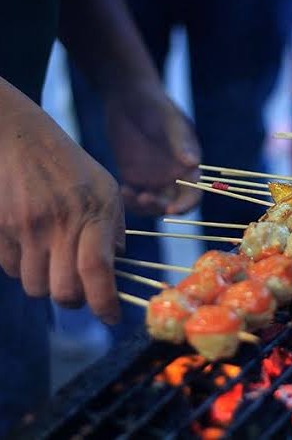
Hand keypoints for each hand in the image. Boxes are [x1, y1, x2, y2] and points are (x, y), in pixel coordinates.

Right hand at [0, 81, 124, 323]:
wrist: (17, 138)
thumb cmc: (69, 164)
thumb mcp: (106, 188)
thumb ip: (114, 227)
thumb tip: (116, 264)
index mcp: (93, 213)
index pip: (98, 271)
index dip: (105, 303)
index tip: (111, 317)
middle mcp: (59, 225)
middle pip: (64, 293)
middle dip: (75, 301)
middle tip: (80, 291)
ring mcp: (26, 228)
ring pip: (36, 288)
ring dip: (48, 284)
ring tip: (54, 261)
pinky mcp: (0, 230)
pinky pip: (12, 270)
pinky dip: (25, 268)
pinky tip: (33, 246)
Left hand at [104, 81, 201, 215]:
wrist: (127, 97)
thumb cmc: (154, 104)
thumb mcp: (169, 120)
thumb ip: (181, 141)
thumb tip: (194, 163)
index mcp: (189, 166)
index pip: (194, 194)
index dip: (186, 205)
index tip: (171, 209)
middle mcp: (174, 177)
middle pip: (173, 204)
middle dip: (160, 207)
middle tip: (143, 199)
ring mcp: (154, 179)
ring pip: (153, 206)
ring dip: (143, 207)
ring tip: (128, 193)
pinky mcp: (135, 178)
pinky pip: (134, 198)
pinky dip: (129, 201)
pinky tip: (122, 189)